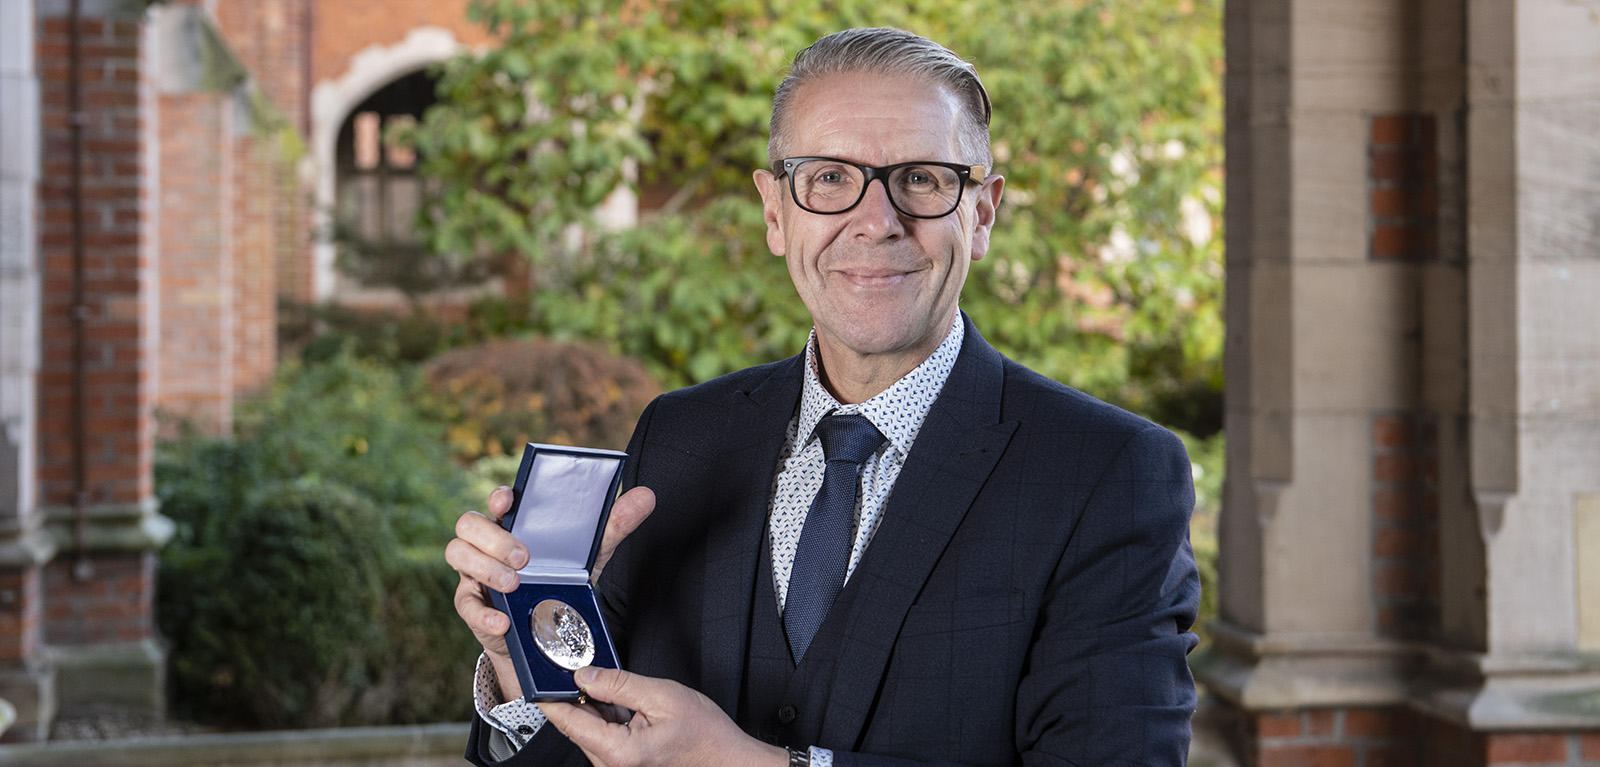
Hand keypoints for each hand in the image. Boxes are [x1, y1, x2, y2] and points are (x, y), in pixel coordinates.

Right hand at [446, 485, 654, 699]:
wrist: (546, 635)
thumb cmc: (560, 581)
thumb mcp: (590, 556)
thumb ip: (614, 526)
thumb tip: (646, 495)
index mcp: (514, 524)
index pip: (497, 501)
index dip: (498, 496)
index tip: (508, 500)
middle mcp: (488, 543)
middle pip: (468, 523)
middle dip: (492, 537)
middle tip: (524, 556)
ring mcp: (475, 573)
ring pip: (456, 553)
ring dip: (484, 567)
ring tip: (514, 583)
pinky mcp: (472, 605)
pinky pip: (465, 604)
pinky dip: (483, 614)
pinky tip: (503, 621)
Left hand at [542, 667, 788, 766]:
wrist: (727, 760)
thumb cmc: (705, 735)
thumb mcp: (661, 696)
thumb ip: (619, 684)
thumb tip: (585, 675)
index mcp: (617, 752)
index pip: (568, 721)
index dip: (552, 696)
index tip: (540, 677)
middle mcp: (611, 766)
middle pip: (577, 725)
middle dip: (577, 696)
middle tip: (582, 666)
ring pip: (590, 730)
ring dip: (595, 706)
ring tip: (614, 686)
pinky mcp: (623, 764)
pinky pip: (604, 737)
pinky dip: (608, 717)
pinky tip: (624, 703)